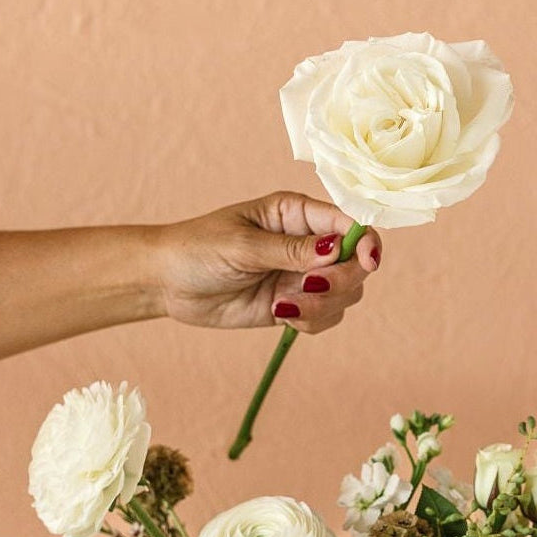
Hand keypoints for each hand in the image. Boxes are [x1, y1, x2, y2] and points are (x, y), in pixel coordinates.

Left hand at [153, 192, 382, 334]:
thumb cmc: (198, 249)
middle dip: (340, 281)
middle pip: (355, 263)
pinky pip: (325, 317)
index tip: (367, 262)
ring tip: (284, 306)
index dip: (365, 242)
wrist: (169, 283)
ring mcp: (302, 276)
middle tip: (308, 288)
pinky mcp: (294, 305)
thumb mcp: (242, 245)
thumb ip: (290, 250)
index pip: (348, 224)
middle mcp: (307, 243)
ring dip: (322, 306)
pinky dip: (312, 322)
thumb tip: (334, 247)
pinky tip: (282, 316)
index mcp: (297, 214)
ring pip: (344, 295)